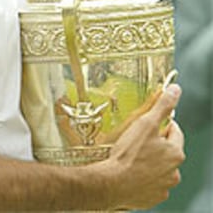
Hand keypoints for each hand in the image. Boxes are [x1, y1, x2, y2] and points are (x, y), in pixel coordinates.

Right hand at [106, 84, 184, 209]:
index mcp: (175, 153)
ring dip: (148, 161)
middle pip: (167, 150)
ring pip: (158, 167)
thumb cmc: (129, 154)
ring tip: (130, 156)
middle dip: (154, 144)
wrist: (112, 183)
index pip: (174, 131)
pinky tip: (129, 170)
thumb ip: (163, 106)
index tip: (147, 124)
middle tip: (136, 139)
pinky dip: (142, 176)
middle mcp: (174, 171)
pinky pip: (149, 183)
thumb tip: (175, 90)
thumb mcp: (146, 123)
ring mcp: (163, 186)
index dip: (160, 123)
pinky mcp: (151, 198)